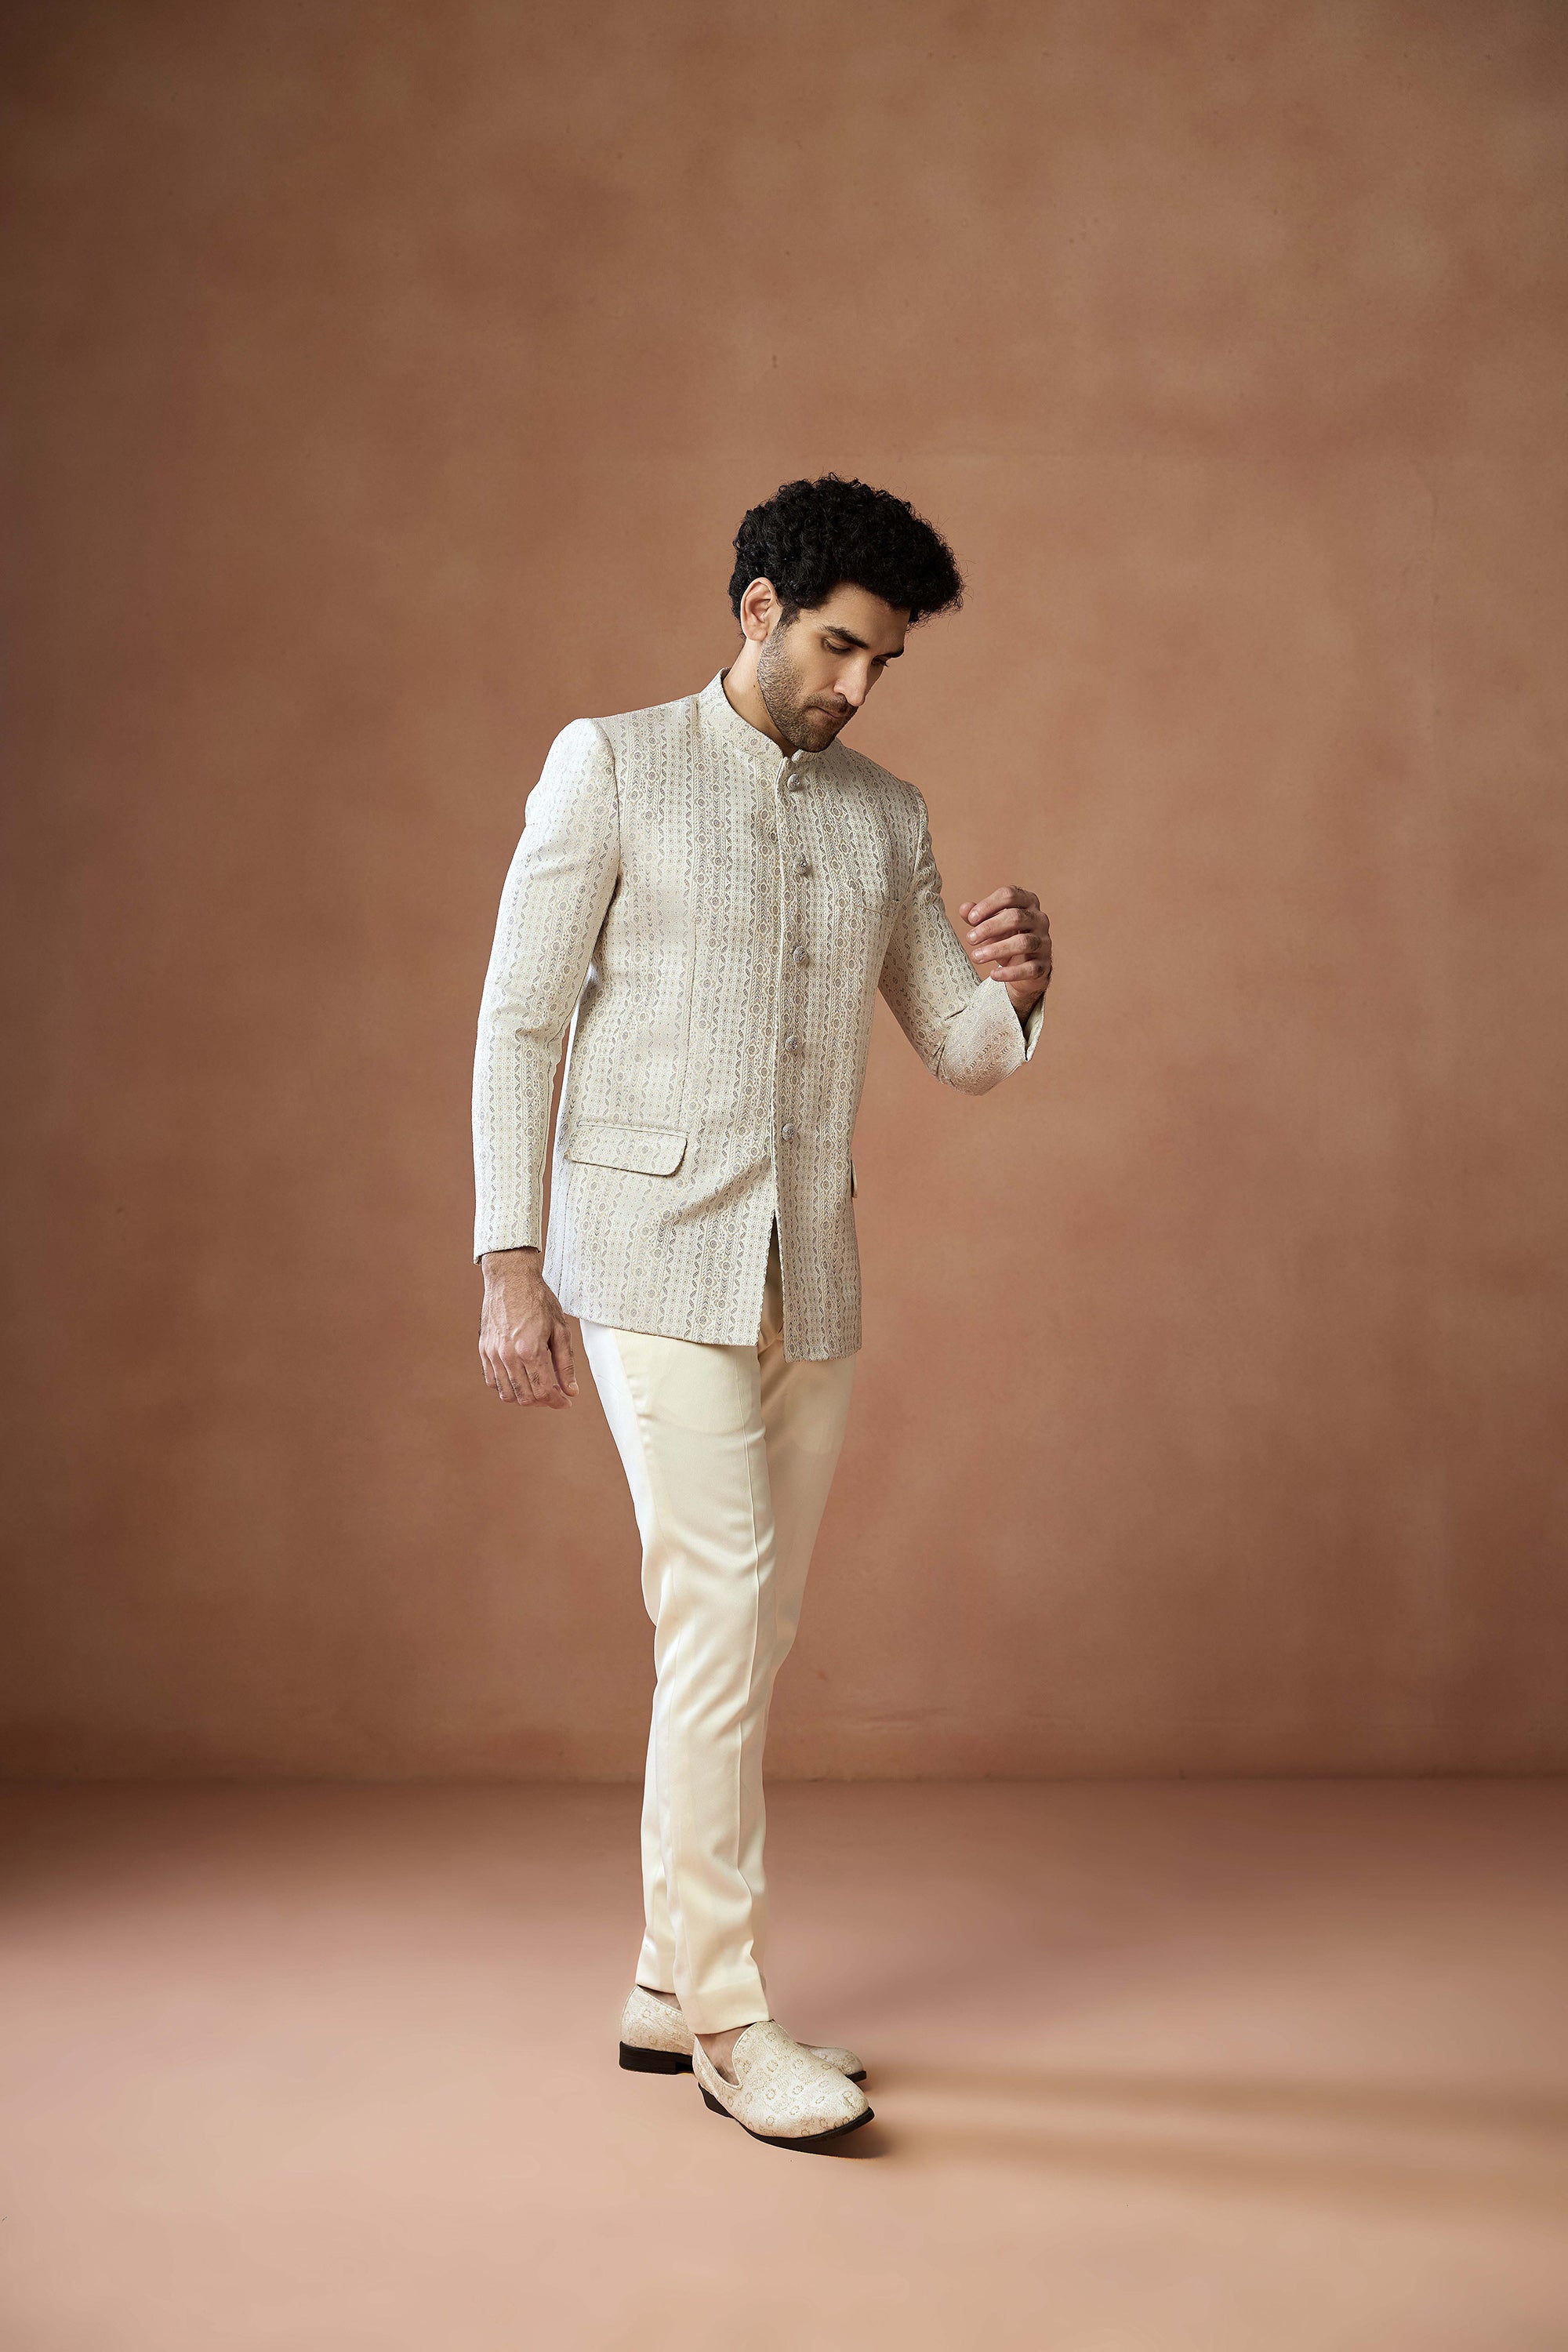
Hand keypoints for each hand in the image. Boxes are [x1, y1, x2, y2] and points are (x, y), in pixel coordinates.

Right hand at [479, 1249, 579, 1408]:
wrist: (510, 1278)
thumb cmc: (538, 1300)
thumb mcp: (560, 1330)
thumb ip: (565, 1364)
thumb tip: (571, 1390)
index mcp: (530, 1350)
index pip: (544, 1392)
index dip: (557, 1402)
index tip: (566, 1401)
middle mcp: (508, 1356)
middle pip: (525, 1397)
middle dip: (543, 1402)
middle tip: (554, 1394)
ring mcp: (492, 1354)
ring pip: (507, 1394)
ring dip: (524, 1397)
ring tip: (537, 1388)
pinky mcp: (483, 1350)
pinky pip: (492, 1380)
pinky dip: (506, 1386)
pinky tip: (519, 1378)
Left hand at [958, 885, 1051, 1013]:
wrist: (1025, 966)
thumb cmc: (1007, 938)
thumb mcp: (990, 925)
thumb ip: (977, 916)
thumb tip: (964, 908)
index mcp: (1027, 902)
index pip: (1010, 895)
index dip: (989, 905)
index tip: (971, 919)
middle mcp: (1039, 919)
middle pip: (1016, 917)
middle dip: (989, 927)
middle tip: (970, 939)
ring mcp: (1044, 942)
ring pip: (1023, 943)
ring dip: (996, 950)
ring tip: (976, 956)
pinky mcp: (1043, 965)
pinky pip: (1030, 968)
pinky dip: (1010, 973)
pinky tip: (993, 974)